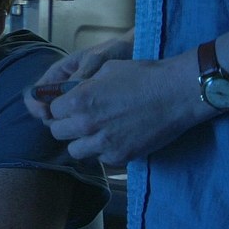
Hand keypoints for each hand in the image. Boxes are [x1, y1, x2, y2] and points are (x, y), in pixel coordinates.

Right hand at [23, 32, 132, 120]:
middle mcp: (65, 89)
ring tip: (86, 127)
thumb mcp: (98, 59)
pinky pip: (81, 124)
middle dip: (54, 120)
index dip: (36, 104)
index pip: (36, 92)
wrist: (138, 53)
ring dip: (69, 126)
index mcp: (60, 74)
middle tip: (69, 122)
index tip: (46, 112)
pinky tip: (97, 131)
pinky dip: (84, 129)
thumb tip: (68, 94)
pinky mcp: (92, 111)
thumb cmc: (116, 51)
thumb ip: (83, 74)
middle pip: (47, 111)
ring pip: (63, 120)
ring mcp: (78, 101)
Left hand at [45, 52, 213, 165]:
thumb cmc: (142, 75)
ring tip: (95, 131)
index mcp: (79, 100)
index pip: (51, 111)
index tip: (69, 105)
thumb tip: (69, 92)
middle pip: (58, 132)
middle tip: (80, 118)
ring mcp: (103, 144)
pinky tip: (115, 137)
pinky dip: (103, 151)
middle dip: (66, 124)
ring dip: (81, 141)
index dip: (59, 107)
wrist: (176, 94)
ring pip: (75, 150)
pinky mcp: (121, 157)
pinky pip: (100, 159)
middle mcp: (87, 124)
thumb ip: (82, 85)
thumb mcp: (105, 69)